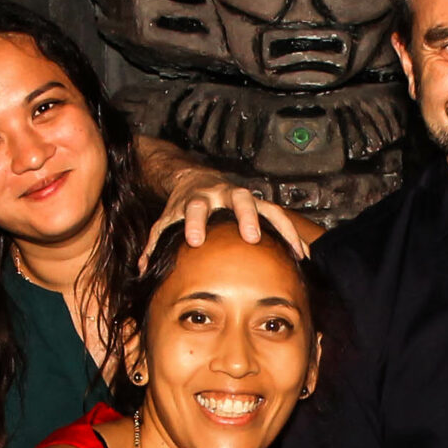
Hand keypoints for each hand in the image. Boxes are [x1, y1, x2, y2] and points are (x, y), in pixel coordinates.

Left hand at [144, 165, 313, 260]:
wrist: (196, 179)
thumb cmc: (181, 206)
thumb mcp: (166, 221)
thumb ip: (155, 244)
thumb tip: (143, 269)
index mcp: (197, 199)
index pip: (194, 208)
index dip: (194, 222)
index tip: (195, 240)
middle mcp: (223, 194)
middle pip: (237, 199)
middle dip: (246, 216)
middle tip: (252, 236)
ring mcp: (243, 197)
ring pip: (266, 206)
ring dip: (280, 226)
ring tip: (293, 249)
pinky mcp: (259, 203)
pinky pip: (280, 216)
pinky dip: (292, 234)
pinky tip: (304, 253)